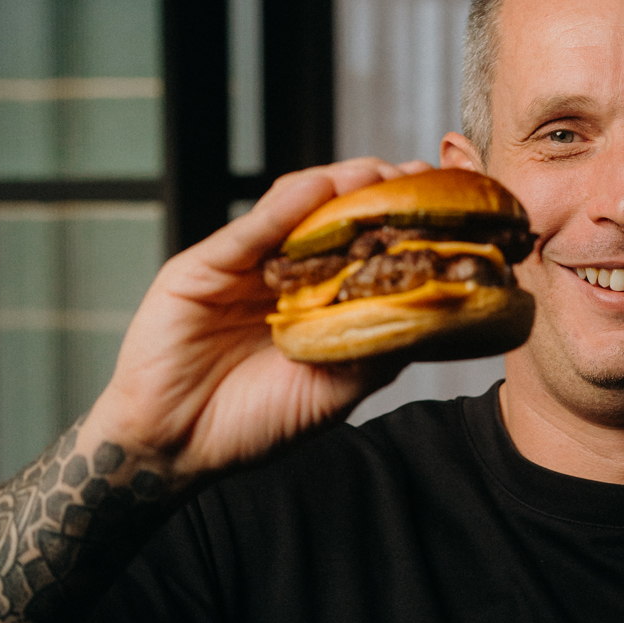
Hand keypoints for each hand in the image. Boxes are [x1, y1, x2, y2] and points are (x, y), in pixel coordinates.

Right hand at [86, 159, 433, 488]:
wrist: (177, 448)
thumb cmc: (255, 423)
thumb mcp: (335, 390)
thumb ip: (376, 347)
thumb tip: (435, 312)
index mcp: (317, 301)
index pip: (366, 248)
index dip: (402, 225)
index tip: (446, 208)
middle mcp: (284, 275)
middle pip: (335, 216)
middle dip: (378, 191)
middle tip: (416, 178)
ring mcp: (244, 266)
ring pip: (295, 208)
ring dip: (338, 186)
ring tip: (376, 174)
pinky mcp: (204, 267)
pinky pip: (248, 230)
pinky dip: (283, 207)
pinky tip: (317, 189)